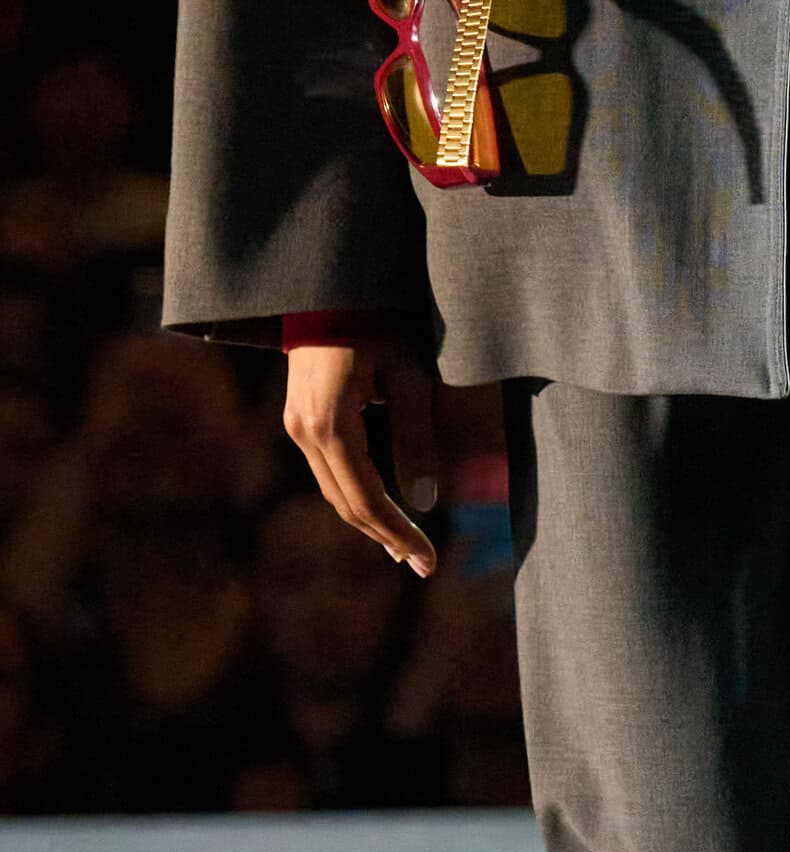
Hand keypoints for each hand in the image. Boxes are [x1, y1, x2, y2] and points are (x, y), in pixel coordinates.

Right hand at [282, 335, 438, 575]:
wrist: (330, 286)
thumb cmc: (378, 321)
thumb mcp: (410, 377)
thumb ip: (416, 438)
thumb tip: (424, 500)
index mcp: (330, 425)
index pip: (366, 500)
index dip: (399, 534)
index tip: (430, 560)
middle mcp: (304, 431)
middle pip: (346, 503)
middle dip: (387, 537)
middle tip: (425, 564)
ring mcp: (297, 425)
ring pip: (335, 491)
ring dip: (371, 522)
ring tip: (406, 548)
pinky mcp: (300, 418)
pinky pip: (329, 471)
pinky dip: (357, 496)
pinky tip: (382, 510)